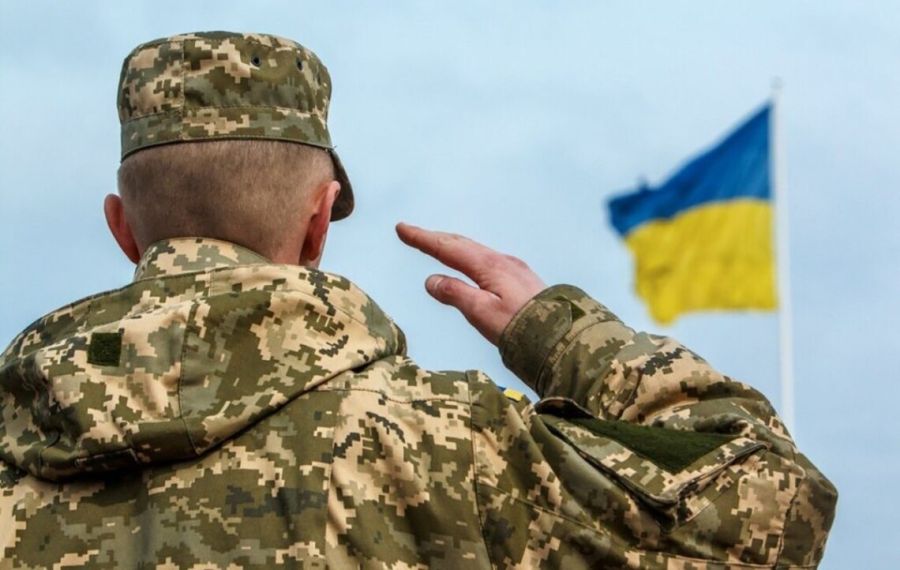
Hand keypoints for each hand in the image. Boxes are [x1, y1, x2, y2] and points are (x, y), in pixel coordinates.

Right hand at [396, 223, 546, 344]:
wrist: (565, 337)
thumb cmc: (523, 329)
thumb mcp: (482, 313)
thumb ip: (455, 294)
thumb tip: (431, 280)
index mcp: (489, 266)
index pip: (447, 248)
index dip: (422, 239)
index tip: (401, 229)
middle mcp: (502, 262)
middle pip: (461, 244)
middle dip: (434, 238)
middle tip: (411, 233)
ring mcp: (515, 269)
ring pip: (476, 251)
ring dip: (453, 246)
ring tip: (436, 244)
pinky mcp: (523, 281)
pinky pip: (488, 260)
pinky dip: (469, 256)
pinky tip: (471, 264)